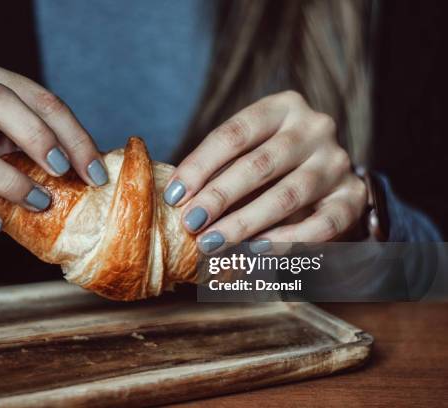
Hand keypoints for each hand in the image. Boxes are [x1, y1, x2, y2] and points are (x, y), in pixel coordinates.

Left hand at [163, 91, 366, 253]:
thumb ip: (218, 167)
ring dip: (245, 223)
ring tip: (213, 243)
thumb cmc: (272, 163)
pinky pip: (321, 224)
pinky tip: (255, 251)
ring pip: (288, 195)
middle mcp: (315, 128)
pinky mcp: (353, 196)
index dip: (200, 165)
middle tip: (190, 223)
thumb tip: (176, 197)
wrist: (328, 176)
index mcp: (283, 107)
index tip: (174, 195)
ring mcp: (337, 161)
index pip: (234, 133)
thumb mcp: (248, 151)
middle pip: (260, 164)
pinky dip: (286, 240)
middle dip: (219, 197)